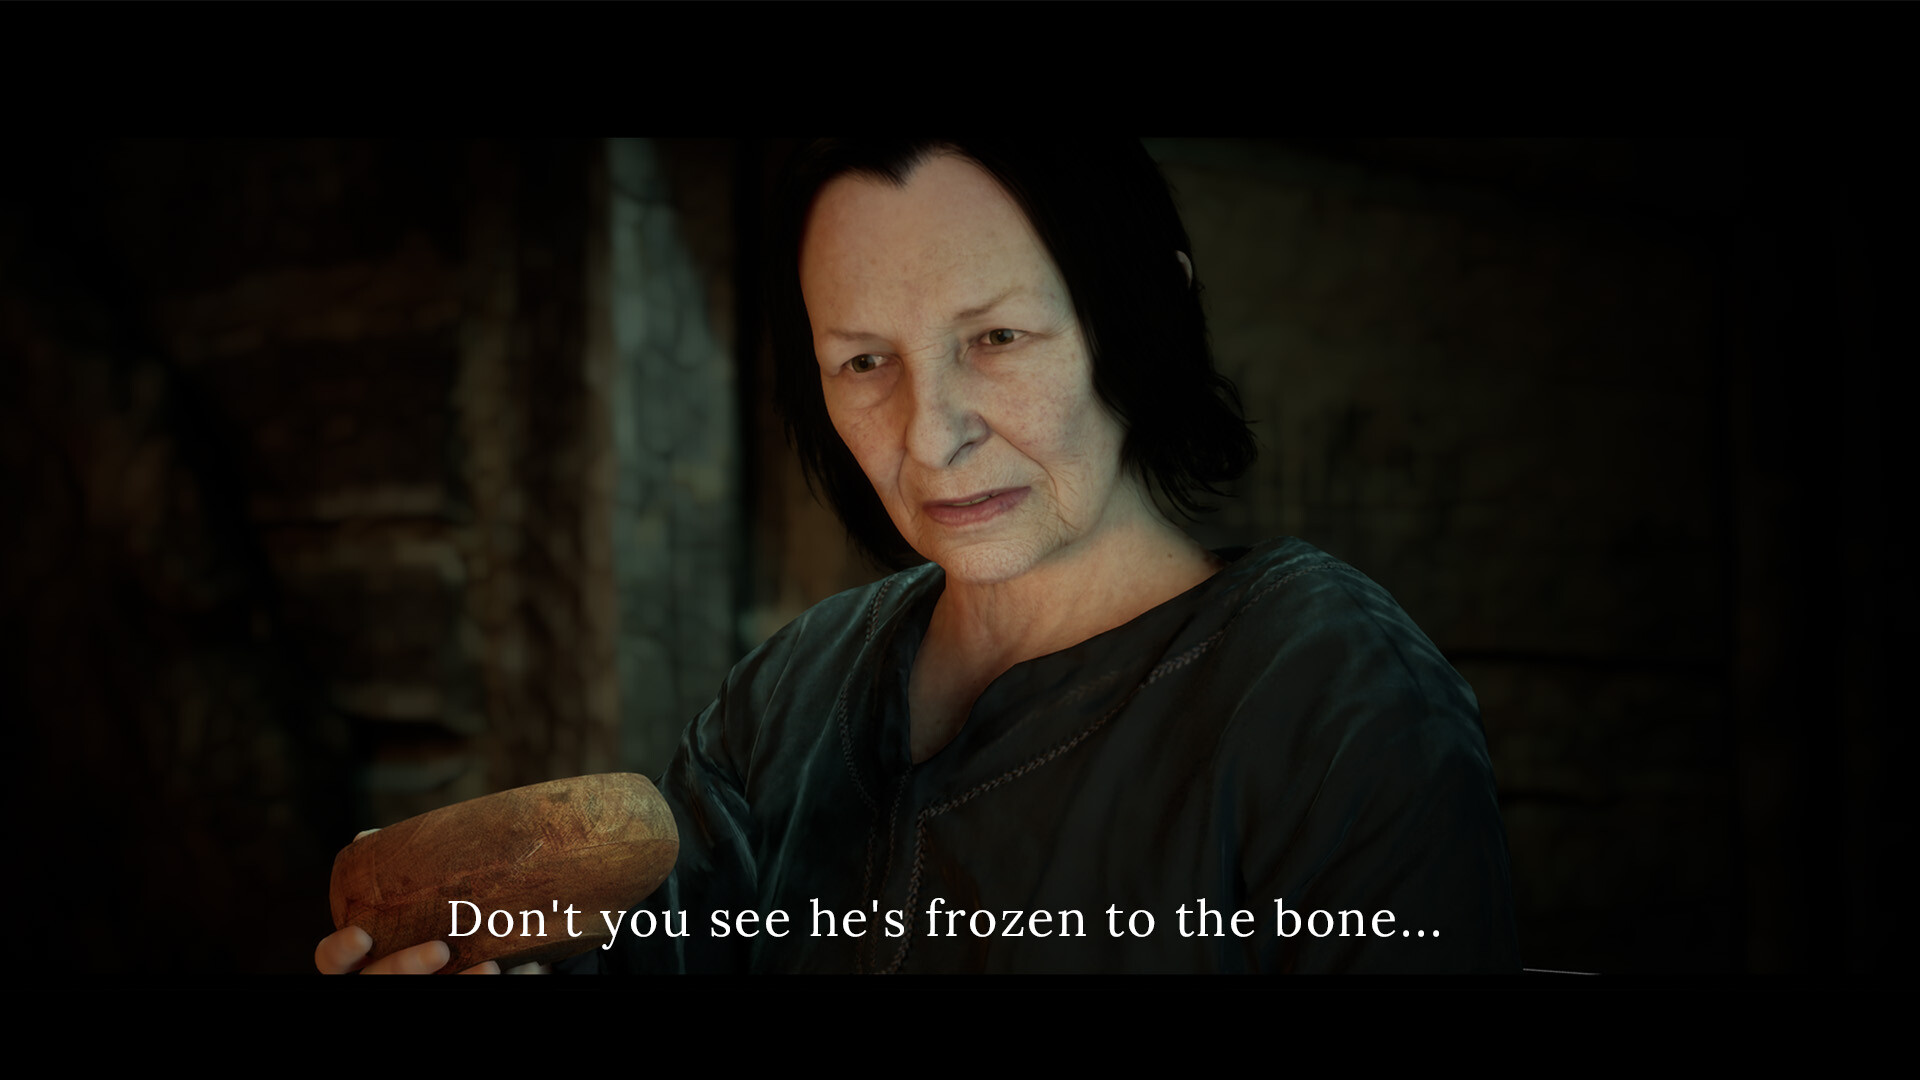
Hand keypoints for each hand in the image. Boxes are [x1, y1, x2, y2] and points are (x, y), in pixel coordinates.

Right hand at [315, 829, 544, 973]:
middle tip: (441, 949)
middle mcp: (383, 978)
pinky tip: (514, 968)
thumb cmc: (431, 911)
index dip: (339, 951)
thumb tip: (366, 836)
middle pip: (377, 980)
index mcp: (364, 954)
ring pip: (428, 992)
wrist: (480, 946)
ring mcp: (418, 989)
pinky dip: (497, 981)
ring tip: (491, 965)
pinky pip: (468, 993)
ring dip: (458, 981)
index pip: (332, 961)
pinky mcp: (450, 994)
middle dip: (405, 966)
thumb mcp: (409, 892)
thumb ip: (391, 871)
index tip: (361, 935)